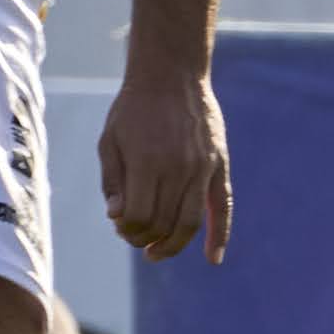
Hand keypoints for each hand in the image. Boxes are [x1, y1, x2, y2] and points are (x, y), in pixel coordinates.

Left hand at [99, 67, 231, 263]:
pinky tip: (213, 259)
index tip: (121, 225)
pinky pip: (224, 206)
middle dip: (144, 238)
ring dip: (173, 245)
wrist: (171, 74)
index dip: (127, 229)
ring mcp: (202, 168)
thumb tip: (117, 218)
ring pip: (190, 223)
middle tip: (134, 236)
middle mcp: (178, 168)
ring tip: (157, 253)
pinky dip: (220, 235)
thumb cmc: (133, 109)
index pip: (139, 217)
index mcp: (147, 162)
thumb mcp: (110, 140)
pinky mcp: (219, 165)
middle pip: (163, 224)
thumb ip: (112, 181)